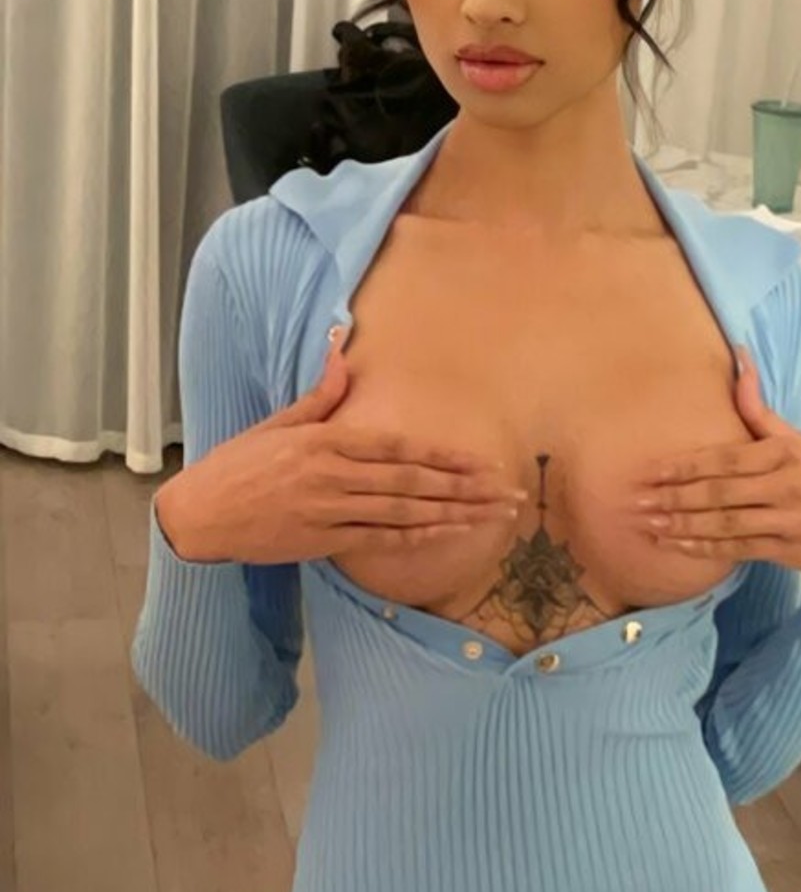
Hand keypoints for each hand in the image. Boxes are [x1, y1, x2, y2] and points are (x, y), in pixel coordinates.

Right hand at [159, 332, 525, 563]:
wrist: (202, 513)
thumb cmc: (239, 465)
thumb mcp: (278, 424)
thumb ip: (320, 396)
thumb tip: (341, 350)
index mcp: (325, 441)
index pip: (397, 445)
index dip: (443, 455)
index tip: (480, 460)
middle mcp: (332, 476)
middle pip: (411, 481)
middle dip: (465, 487)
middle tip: (508, 492)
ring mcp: (330, 511)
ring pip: (404, 512)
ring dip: (453, 514)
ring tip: (492, 516)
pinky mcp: (323, 540)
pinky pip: (380, 539)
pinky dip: (417, 538)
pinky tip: (449, 535)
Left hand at [627, 342, 800, 582]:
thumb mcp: (800, 440)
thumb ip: (759, 411)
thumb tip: (737, 357)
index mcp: (786, 452)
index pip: (725, 458)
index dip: (684, 466)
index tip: (651, 471)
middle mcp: (788, 484)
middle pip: (719, 491)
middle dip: (674, 497)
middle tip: (637, 501)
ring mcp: (790, 519)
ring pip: (725, 523)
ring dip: (683, 525)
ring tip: (650, 524)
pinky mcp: (791, 549)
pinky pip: (740, 549)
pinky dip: (706, 548)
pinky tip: (680, 545)